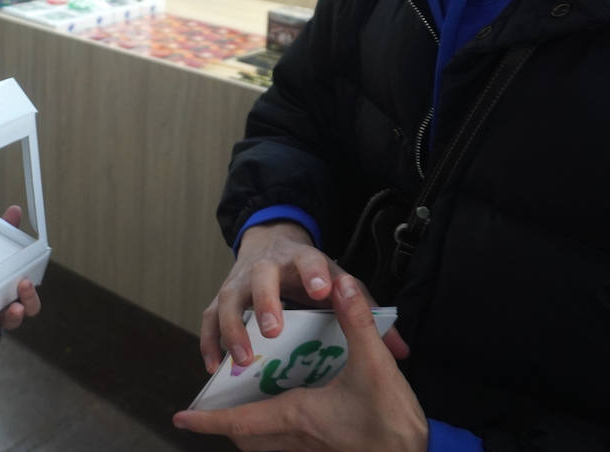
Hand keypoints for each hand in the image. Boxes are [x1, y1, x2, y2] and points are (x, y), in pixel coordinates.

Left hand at [0, 205, 42, 340]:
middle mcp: (2, 308)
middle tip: (20, 290)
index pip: (28, 298)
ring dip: (3, 320)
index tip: (25, 282)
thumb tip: (14, 211)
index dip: (30, 294)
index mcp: (12, 292)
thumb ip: (6, 233)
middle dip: (24, 304)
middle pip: (19, 314)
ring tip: (3, 314)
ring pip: (0, 325)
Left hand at [174, 275, 427, 451]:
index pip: (238, 421)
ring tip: (246, 408)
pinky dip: (276, 438)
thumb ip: (356, 321)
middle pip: (247, 437)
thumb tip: (341, 284)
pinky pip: (288, 449)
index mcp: (296, 416)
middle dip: (226, 425)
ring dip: (251, 431)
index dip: (207, 419)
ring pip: (266, 447)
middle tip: (212, 408)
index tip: (181, 416)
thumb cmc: (393, 422)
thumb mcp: (375, 365)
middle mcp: (297, 439)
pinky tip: (291, 417)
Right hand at [201, 222, 407, 372]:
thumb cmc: (311, 273)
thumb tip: (402, 349)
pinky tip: (214, 366)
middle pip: (261, 278)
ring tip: (242, 359)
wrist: (272, 242)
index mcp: (302, 259)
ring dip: (232, 329)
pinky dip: (209, 342)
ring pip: (228, 300)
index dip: (314, 273)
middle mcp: (266, 266)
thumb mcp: (338, 281)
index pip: (310, 261)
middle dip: (265, 303)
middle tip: (273, 331)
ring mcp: (239, 281)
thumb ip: (366, 312)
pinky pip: (208, 319)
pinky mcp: (221, 297)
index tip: (321, 289)